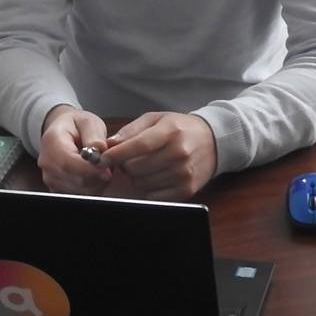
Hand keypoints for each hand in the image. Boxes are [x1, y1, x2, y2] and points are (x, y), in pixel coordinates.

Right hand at [38, 105, 113, 194]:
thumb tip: (100, 148)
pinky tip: (94, 175)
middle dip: (97, 176)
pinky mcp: (57, 188)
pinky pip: (78, 194)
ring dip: (96, 183)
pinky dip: (91, 188)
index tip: (107, 169)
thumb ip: (94, 135)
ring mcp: (50, 178)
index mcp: (51, 142)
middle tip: (109, 166)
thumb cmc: (76, 126)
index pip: (68, 163)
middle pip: (75, 180)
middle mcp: (46, 163)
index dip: (89, 169)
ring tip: (101, 167)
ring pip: (79, 191)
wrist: (63, 132)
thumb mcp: (88, 122)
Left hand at [98, 111, 217, 200]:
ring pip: (142, 183)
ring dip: (137, 176)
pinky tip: (155, 176)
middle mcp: (179, 153)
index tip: (102, 158)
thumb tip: (109, 144)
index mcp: (170, 132)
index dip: (116, 154)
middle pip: (136, 167)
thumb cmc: (180, 128)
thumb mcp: (156, 119)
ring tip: (146, 165)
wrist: (214, 142)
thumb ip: (131, 130)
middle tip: (131, 158)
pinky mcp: (186, 190)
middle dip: (126, 164)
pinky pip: (153, 195)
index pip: (138, 146)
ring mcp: (183, 174)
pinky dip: (148, 187)